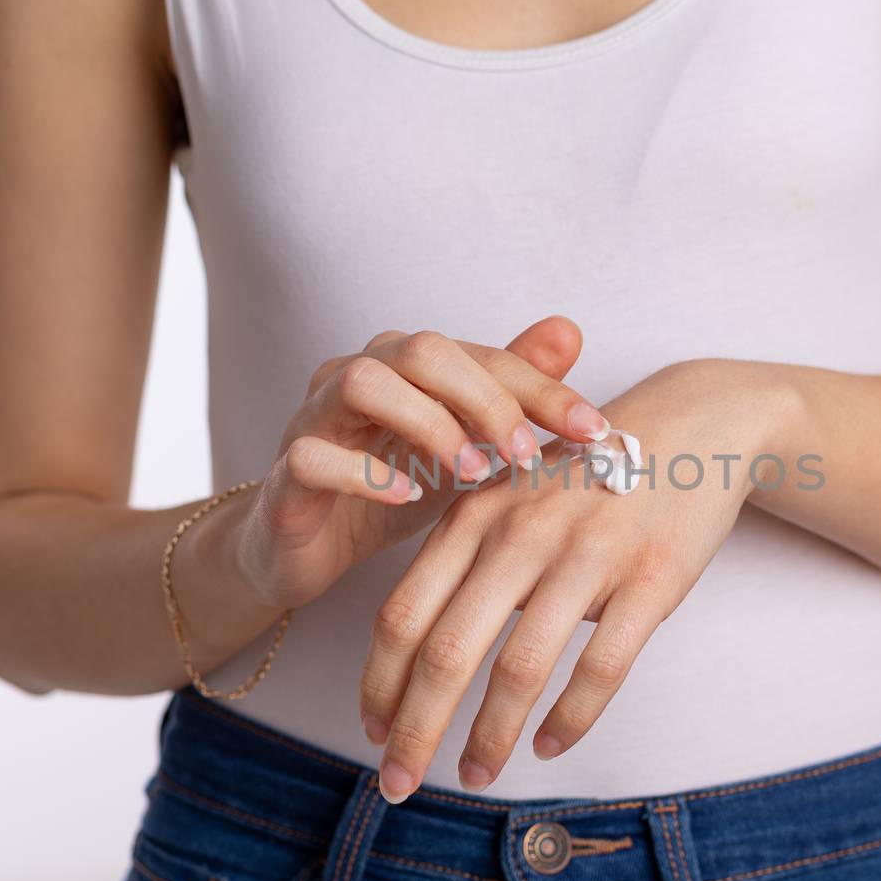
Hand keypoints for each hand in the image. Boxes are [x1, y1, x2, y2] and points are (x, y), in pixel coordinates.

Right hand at [228, 318, 611, 615]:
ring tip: (473, 475)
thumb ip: (510, 391)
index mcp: (406, 365)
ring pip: (363, 382)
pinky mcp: (286, 471)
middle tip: (526, 456)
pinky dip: (366, 475)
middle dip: (488, 400)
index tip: (594, 432)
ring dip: (430, 427)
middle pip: (424, 350)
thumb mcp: (465, 444)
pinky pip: (314, 456)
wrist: (309, 548)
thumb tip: (570, 332)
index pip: (483, 356)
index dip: (543, 389)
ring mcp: (315, 418)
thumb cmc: (391, 486)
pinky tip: (409, 496)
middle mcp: (357, 374)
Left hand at [361, 360, 794, 801]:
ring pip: (520, 668)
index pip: (405, 613)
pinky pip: (601, 668)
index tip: (373, 733)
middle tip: (399, 784)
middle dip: (415, 729)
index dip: (380, 684)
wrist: (693, 424)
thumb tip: (425, 657)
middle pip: (447, 651)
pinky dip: (570, 719)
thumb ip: (467, 561)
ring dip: (490, 736)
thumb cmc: (589, 475)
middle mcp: (522, 533)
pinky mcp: (650, 580)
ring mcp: (588, 556)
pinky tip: (549, 746)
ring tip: (476, 775)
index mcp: (477, 514)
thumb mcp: (513, 496)